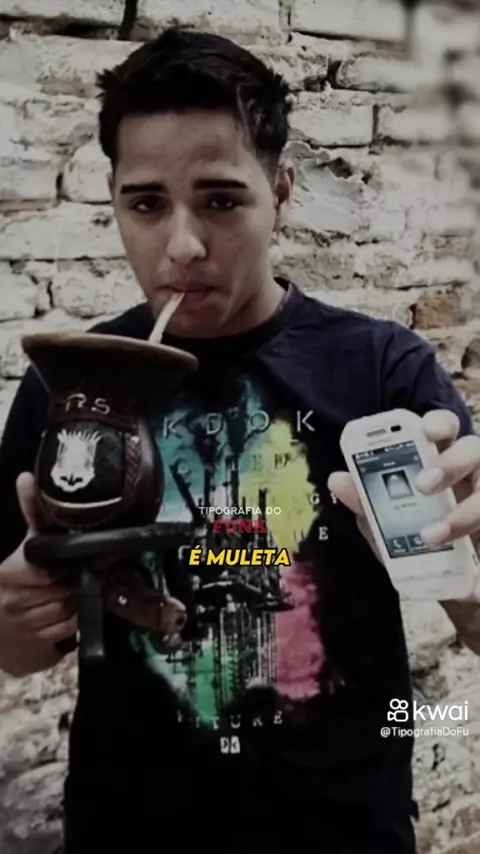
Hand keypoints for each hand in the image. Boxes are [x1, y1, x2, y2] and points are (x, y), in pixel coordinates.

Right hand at [0, 472, 77, 674]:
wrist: (2, 623)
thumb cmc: (17, 576)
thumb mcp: (25, 544)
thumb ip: (30, 511)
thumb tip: (26, 477)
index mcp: (8, 574)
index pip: (45, 570)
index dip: (63, 565)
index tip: (74, 559)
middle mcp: (13, 602)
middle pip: (62, 590)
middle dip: (76, 581)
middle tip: (82, 572)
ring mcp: (25, 626)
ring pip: (69, 610)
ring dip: (79, 600)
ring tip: (77, 589)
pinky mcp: (37, 645)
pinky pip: (70, 629)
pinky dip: (77, 618)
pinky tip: (74, 607)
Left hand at [327, 409, 479, 599]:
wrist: (451, 590)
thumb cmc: (421, 549)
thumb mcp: (387, 530)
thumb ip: (367, 504)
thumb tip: (337, 478)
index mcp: (439, 464)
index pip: (443, 432)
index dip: (438, 423)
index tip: (426, 428)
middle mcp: (468, 476)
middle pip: (473, 448)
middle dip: (451, 462)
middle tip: (423, 483)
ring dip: (462, 511)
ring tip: (430, 535)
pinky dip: (468, 527)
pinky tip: (452, 547)